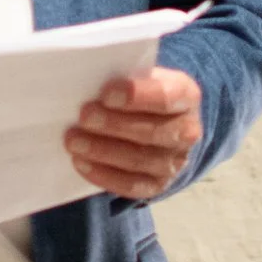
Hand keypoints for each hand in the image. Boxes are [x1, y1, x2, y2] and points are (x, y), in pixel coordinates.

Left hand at [65, 67, 203, 199]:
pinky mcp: (158, 185)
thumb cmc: (143, 93)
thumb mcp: (142, 76)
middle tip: (84, 117)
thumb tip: (86, 80)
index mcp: (186, 95)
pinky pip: (132, 186)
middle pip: (151, 131)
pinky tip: (81, 163)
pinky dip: (104, 175)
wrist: (163, 124)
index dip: (136, 96)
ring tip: (74, 141)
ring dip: (102, 151)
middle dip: (113, 125)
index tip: (106, 94)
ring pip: (139, 160)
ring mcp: (175, 162)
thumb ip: (123, 76)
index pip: (165, 97)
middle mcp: (187, 131)